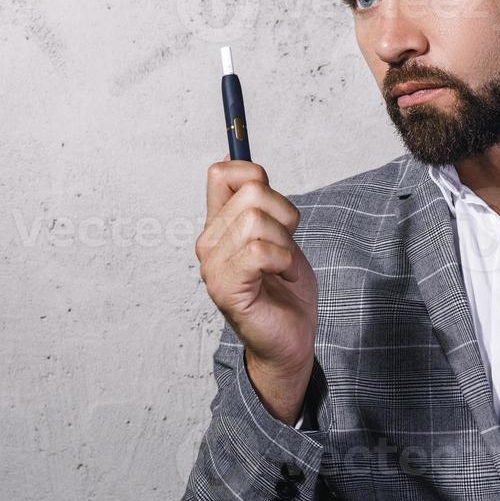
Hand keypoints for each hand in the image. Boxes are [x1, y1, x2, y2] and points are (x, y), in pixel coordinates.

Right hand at [196, 158, 318, 421]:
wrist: (290, 339)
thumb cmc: (285, 290)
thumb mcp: (277, 234)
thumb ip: (261, 204)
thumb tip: (242, 161)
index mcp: (218, 226)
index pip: (221, 173)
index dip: (253, 174)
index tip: (274, 206)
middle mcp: (209, 243)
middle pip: (252, 192)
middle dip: (284, 215)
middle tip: (285, 247)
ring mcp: (213, 266)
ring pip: (257, 221)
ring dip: (285, 243)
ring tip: (282, 266)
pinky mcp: (226, 288)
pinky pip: (259, 251)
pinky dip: (283, 260)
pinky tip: (281, 275)